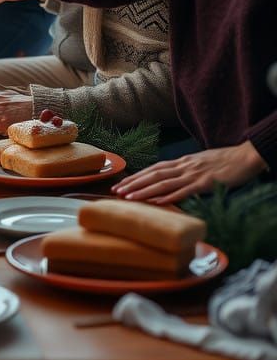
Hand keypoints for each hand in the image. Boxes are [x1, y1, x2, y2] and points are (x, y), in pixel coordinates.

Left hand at [111, 141, 267, 204]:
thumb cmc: (223, 162)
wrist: (244, 156)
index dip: (136, 177)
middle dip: (133, 184)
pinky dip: (170, 196)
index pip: (153, 170)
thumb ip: (185, 172)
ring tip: (129, 198)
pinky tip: (158, 202)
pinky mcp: (205, 183)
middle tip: (116, 192)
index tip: (121, 184)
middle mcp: (183, 167)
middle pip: (153, 175)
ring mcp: (193, 174)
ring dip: (144, 191)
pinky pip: (185, 190)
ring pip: (163, 183)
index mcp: (181, 163)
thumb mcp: (200, 165)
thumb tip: (173, 181)